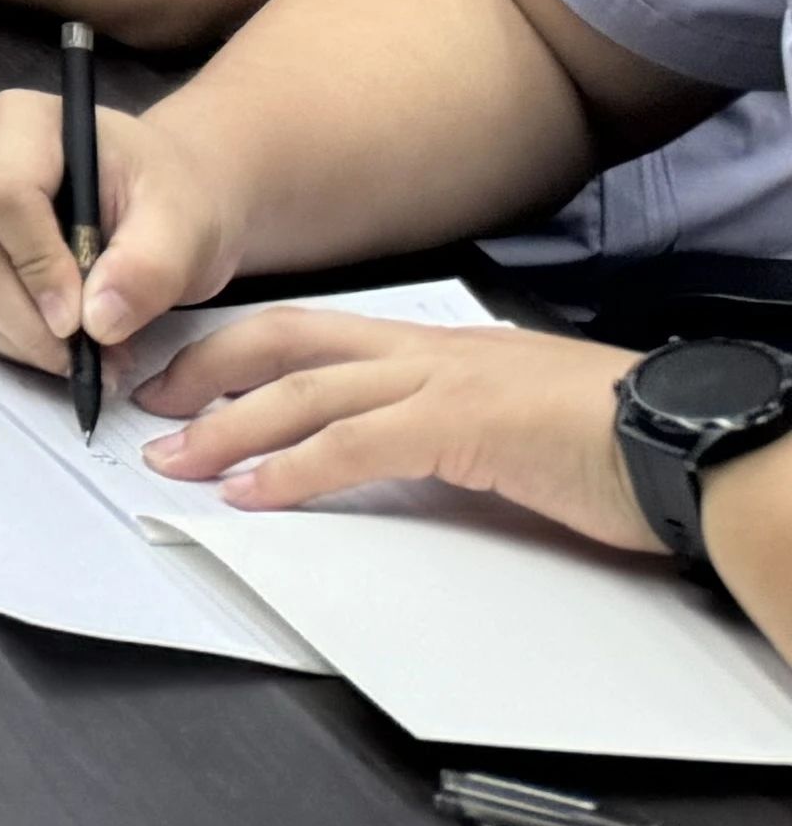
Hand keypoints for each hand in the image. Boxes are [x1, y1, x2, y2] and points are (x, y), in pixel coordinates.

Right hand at [0, 79, 241, 380]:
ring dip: (14, 335)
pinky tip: (53, 345)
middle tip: (81, 361)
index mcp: (21, 119)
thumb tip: (98, 322)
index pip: (5, 194)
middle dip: (24, 318)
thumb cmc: (171, 198)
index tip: (80, 325)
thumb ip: (149, 267)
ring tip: (78, 358)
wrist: (160, 200)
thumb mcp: (184, 225)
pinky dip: (3, 336)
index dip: (38, 265)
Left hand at [137, 307, 649, 544]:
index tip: (184, 372)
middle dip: (206, 370)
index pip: (313, 334)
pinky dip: (290, 469)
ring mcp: (441, 384)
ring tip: (174, 459)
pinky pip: (353, 446)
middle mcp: (426, 351)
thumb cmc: (606, 439)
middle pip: (285, 344)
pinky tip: (249, 490)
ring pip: (304, 394)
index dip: (239, 350)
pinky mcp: (461, 428)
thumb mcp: (503, 425)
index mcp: (435, 347)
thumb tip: (386, 454)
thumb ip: (441, 428)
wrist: (680, 442)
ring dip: (227, 428)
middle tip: (146, 400)